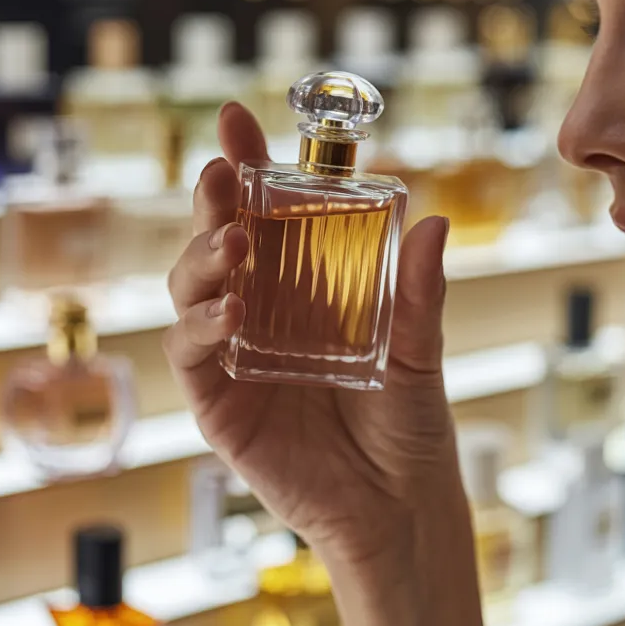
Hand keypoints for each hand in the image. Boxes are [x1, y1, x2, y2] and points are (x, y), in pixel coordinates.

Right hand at [163, 102, 463, 566]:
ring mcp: (232, 353)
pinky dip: (200, 326)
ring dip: (203, 257)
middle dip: (215, 200)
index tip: (236, 120)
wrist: (397, 506)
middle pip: (219, 239)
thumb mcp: (419, 350)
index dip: (247, 165)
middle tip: (226, 172)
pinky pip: (190, 353)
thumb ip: (419, 292)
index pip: (266, 213)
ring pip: (190, 289)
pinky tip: (231, 311)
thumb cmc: (406, 424)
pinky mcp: (217, 402)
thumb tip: (434, 220)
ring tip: (235, 244)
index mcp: (305, 285)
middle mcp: (261, 310)